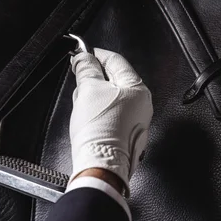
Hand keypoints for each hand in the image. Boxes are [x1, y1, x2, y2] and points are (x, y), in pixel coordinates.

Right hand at [69, 49, 152, 192]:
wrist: (100, 165)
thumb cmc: (100, 133)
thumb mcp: (88, 91)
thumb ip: (86, 69)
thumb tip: (83, 58)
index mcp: (138, 89)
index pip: (116, 61)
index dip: (97, 55)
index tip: (84, 54)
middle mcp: (141, 105)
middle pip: (114, 80)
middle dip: (94, 78)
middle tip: (79, 79)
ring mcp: (134, 121)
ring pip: (110, 98)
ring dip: (94, 97)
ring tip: (82, 106)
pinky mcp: (124, 134)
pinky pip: (110, 115)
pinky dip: (97, 113)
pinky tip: (88, 120)